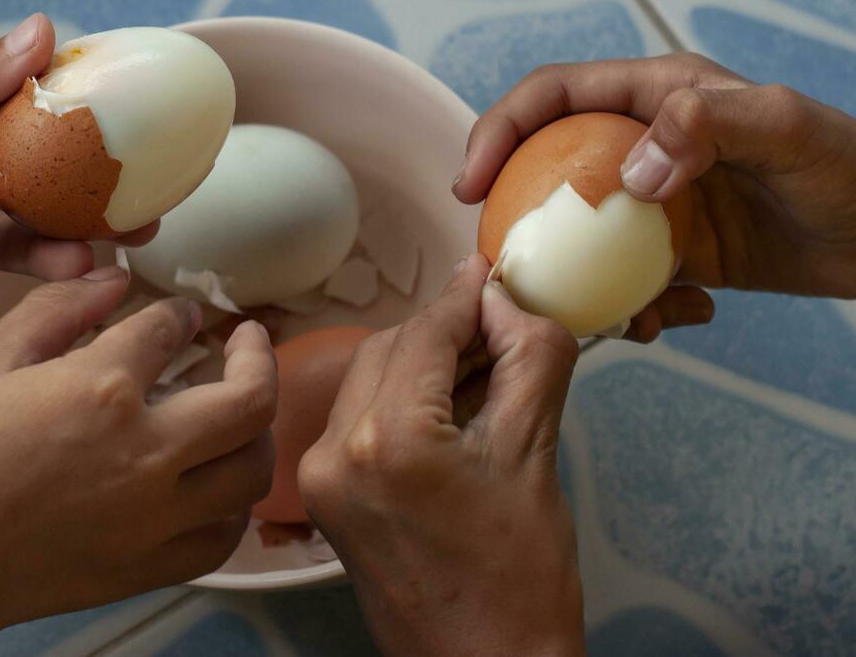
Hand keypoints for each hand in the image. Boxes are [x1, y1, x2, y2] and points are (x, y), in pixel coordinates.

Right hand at [0, 267, 276, 654]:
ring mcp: (154, 518)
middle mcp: (146, 453)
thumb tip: (113, 279)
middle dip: (258, 358)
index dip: (178, 313)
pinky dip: (232, 503)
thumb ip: (58, 308)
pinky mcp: (147, 566)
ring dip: (256, 430)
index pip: (171, 330)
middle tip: (247, 341)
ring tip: (237, 409)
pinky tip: (212, 482)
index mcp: (102, 389)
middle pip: (250, 400)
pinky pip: (223, 535)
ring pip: (253, 470)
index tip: (179, 314)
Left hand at [299, 255, 583, 656]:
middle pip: (390, 349)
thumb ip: (528, 358)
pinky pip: (360, 418)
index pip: (424, 333)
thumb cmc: (519, 579)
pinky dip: (404, 400)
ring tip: (487, 372)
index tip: (493, 276)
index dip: (465, 298)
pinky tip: (453, 408)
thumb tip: (508, 300)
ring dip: (424, 364)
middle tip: (503, 327)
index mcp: (385, 441)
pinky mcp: (324, 497)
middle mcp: (334, 453)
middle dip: (446, 332)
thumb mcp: (535, 454)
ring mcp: (320, 478)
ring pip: (371, 379)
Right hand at [454, 54, 855, 330]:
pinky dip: (630, 308)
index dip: (499, 131)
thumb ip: (704, 126)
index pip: (551, 98)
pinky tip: (666, 322)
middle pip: (548, 169)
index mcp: (653, 95)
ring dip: (571, 279)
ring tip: (587, 315)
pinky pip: (626, 282)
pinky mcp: (680, 254)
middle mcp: (645, 145)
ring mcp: (659, 203)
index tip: (473, 184)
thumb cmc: (848, 162)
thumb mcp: (781, 127)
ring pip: (581, 237)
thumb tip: (631, 173)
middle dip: (515, 216)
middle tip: (501, 266)